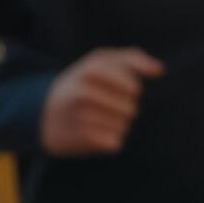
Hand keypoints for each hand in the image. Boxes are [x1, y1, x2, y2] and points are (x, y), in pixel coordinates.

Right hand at [40, 47, 163, 155]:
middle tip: (106, 105)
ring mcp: (78, 117)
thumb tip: (159, 70)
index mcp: (90, 70)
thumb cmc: (83, 82)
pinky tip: (95, 133)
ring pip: (123, 127)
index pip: (132, 87)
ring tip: (98, 118)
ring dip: (117, 125)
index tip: (119, 88)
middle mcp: (82, 93)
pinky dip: (111, 140)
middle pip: (130, 109)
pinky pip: (114, 143)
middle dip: (124, 109)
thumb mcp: (101, 61)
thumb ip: (133, 59)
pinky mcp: (78, 140)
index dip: (132, 89)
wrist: (44, 112)